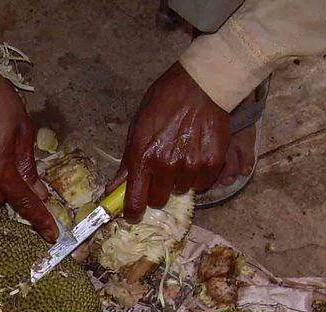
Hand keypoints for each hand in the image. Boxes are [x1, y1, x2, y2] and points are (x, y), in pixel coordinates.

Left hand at [109, 62, 229, 222]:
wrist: (202, 84)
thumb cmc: (165, 102)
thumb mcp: (137, 128)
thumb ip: (127, 162)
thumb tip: (113, 189)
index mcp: (142, 158)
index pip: (135, 202)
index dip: (133, 212)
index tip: (133, 214)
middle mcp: (165, 166)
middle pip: (158, 200)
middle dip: (157, 190)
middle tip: (161, 172)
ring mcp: (190, 166)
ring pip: (181, 190)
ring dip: (179, 180)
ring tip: (181, 155)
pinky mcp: (211, 162)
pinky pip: (202, 183)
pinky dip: (198, 174)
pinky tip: (196, 154)